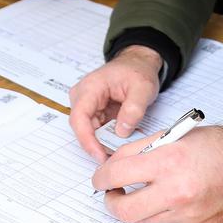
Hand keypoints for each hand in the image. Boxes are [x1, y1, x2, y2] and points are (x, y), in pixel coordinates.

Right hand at [68, 46, 163, 161]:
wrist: (137, 63)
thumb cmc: (137, 71)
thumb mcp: (143, 88)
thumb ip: (134, 109)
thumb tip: (122, 131)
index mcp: (91, 87)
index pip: (80, 117)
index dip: (87, 140)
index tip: (100, 156)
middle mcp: (83, 96)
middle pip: (82, 127)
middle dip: (96, 145)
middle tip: (114, 159)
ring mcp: (86, 105)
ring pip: (88, 132)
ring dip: (102, 143)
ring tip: (120, 151)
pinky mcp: (93, 112)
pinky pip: (96, 130)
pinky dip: (106, 138)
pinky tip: (119, 143)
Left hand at [91, 123, 222, 222]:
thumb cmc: (216, 145)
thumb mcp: (173, 135)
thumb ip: (140, 150)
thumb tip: (113, 165)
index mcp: (168, 162)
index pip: (117, 175)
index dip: (101, 177)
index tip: (100, 178)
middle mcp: (176, 191)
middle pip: (124, 209)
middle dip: (111, 202)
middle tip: (111, 193)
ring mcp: (187, 214)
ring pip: (143, 221)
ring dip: (134, 209)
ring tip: (137, 195)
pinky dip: (160, 214)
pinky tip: (165, 200)